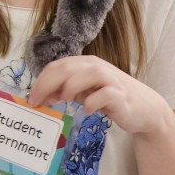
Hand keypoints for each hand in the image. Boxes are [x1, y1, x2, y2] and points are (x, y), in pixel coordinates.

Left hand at [27, 55, 170, 135]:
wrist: (143, 108)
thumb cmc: (109, 98)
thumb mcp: (83, 93)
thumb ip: (64, 91)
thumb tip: (39, 97)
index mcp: (84, 64)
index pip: (57, 66)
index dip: (40, 81)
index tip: (30, 99)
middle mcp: (96, 67)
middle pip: (67, 68)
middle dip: (47, 84)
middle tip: (36, 102)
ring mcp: (110, 79)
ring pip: (87, 74)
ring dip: (70, 87)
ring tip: (63, 100)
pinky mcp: (120, 94)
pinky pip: (105, 94)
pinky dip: (93, 102)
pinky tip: (86, 111)